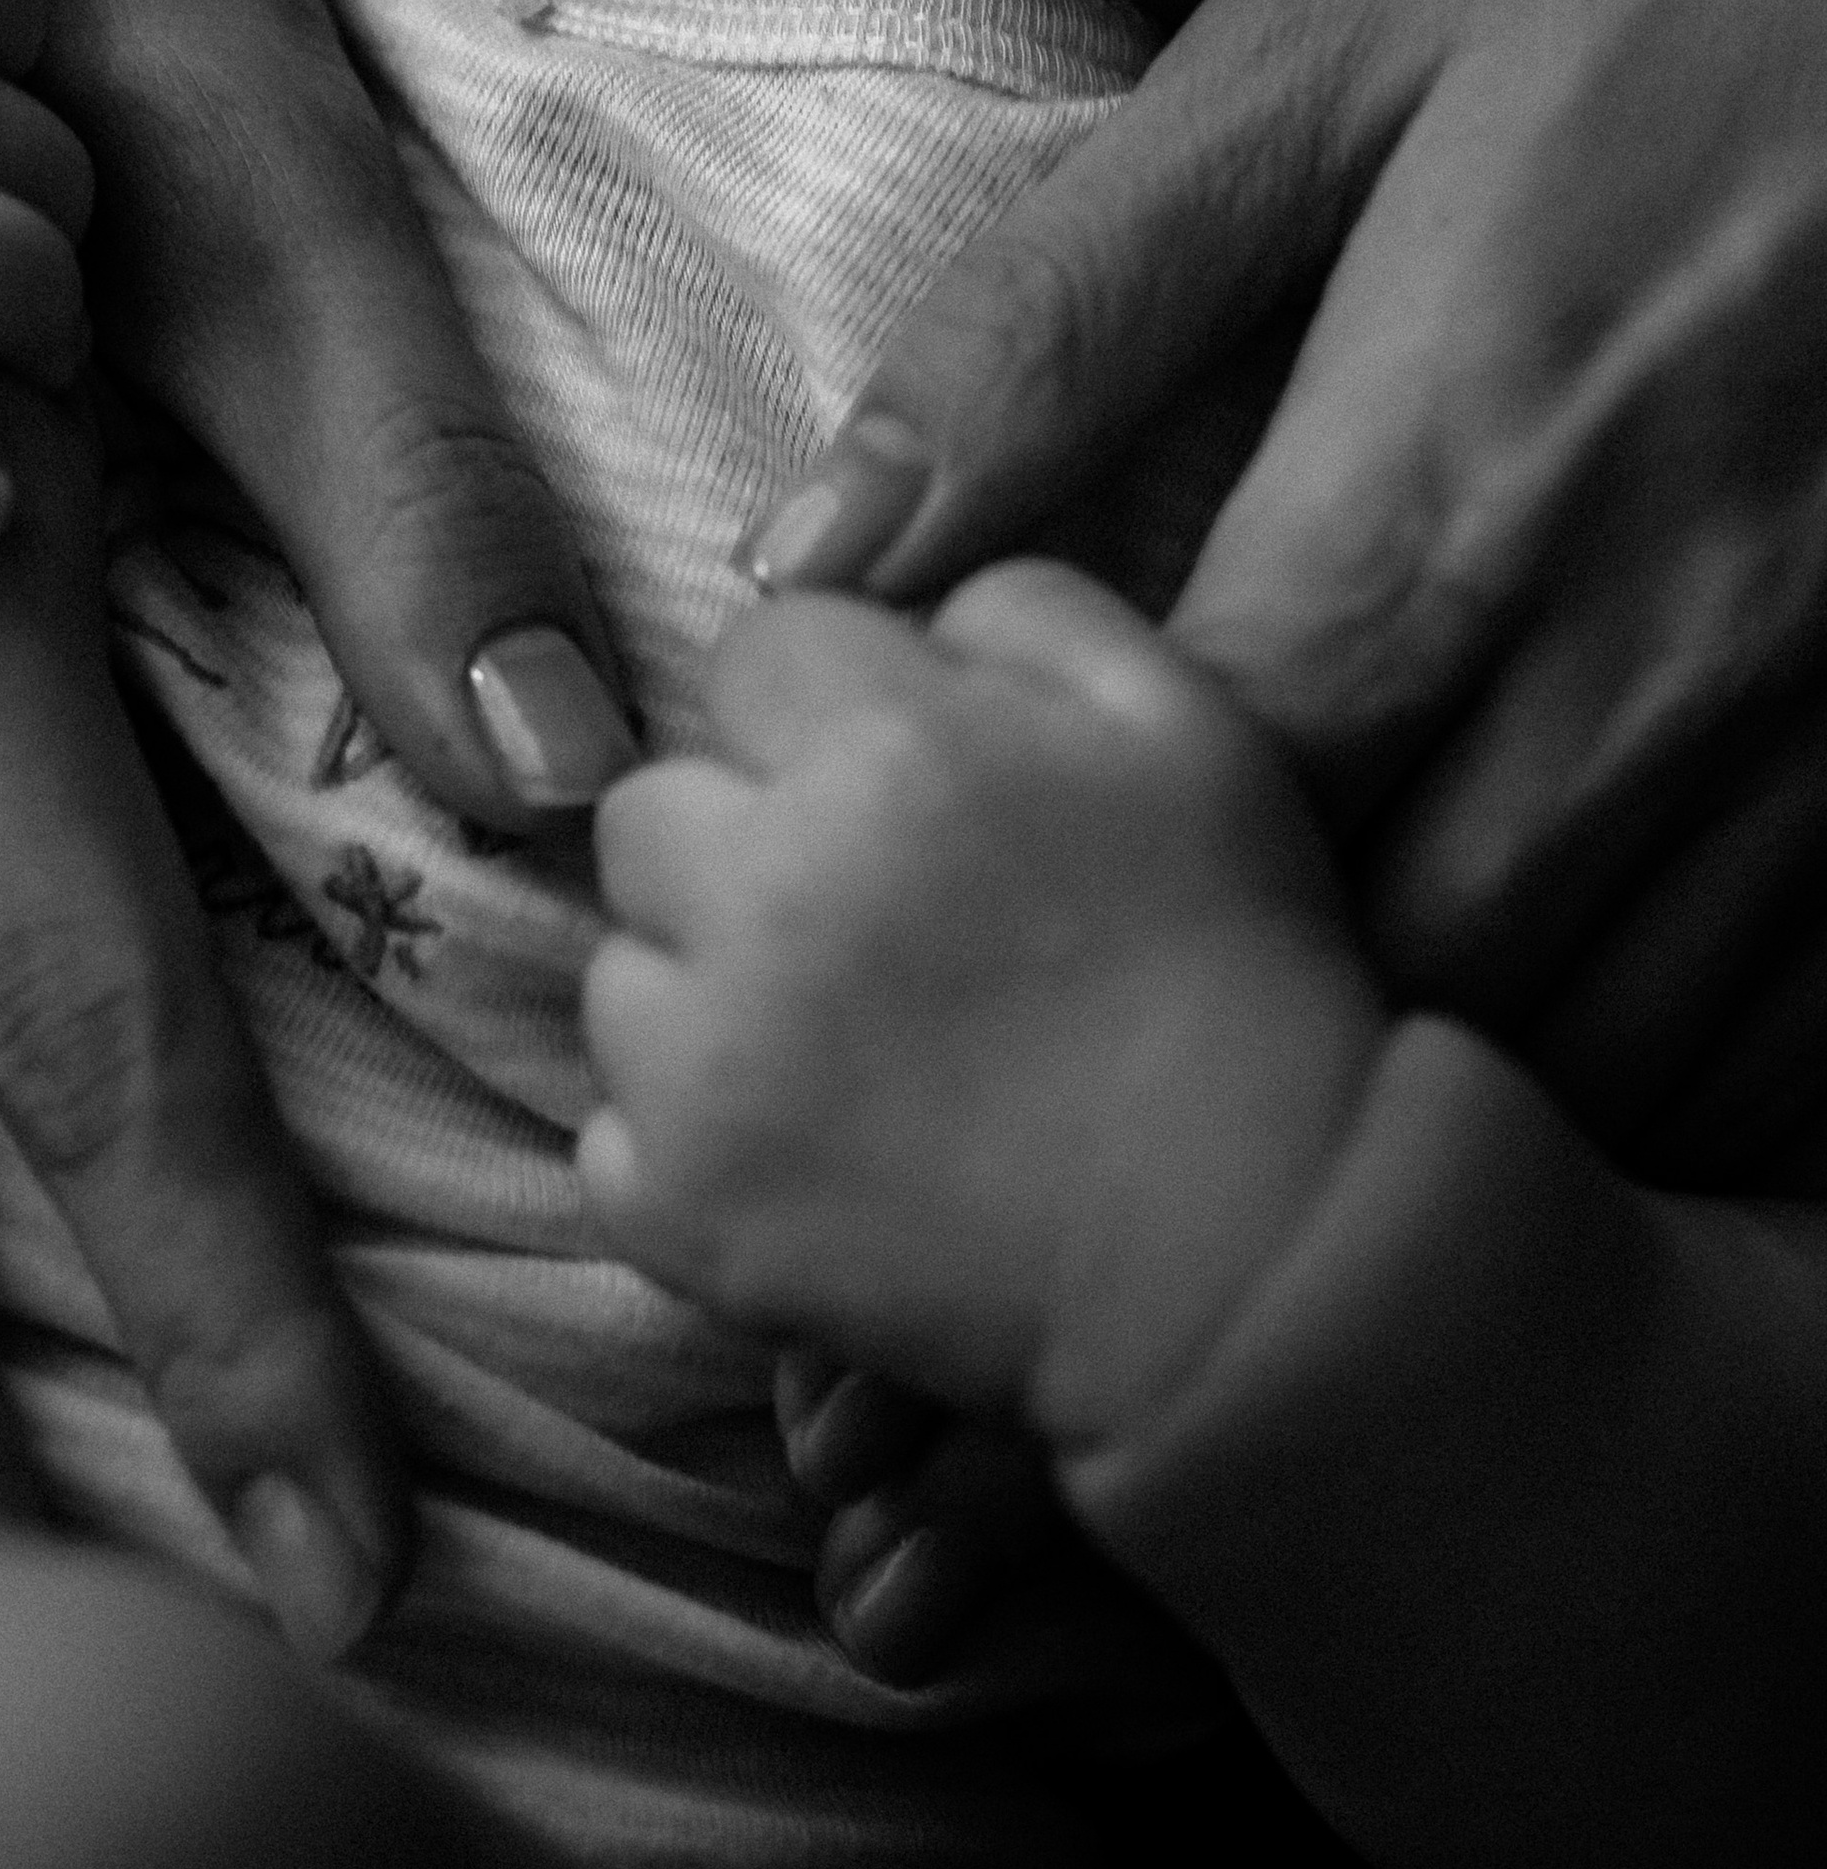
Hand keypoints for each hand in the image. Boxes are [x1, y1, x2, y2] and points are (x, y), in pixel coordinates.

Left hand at [581, 567, 1384, 1458]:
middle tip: (864, 923)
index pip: (753, 655)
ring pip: (620, 973)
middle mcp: (763, 886)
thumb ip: (1023, 610)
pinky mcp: (683, 1206)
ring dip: (705, 995)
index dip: (826, 715)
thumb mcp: (1184, 722)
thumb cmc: (1234, 969)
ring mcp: (706, 1060)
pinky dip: (694, 1146)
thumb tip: (908, 610)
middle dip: (740, 844)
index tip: (900, 790)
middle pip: (652, 808)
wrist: (1253, 1258)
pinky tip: (815, 1152)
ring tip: (848, 1049)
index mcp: (882, 744)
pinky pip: (614, 1136)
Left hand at [738, 0, 1826, 1028]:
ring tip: (1301, 1002)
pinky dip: (1654, 1057)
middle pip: (1390, 977)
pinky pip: (1794, 1019)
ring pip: (1605, 1045)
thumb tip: (812, 554)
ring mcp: (1825, 712)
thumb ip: (1065, 314)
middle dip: (1238, 1004)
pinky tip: (1542, 1000)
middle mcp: (1649, 649)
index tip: (977, 841)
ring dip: (1432, 1060)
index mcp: (1448, 481)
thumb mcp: (1326, 39)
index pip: (1191, 819)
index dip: (1060, 877)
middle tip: (1119, 952)